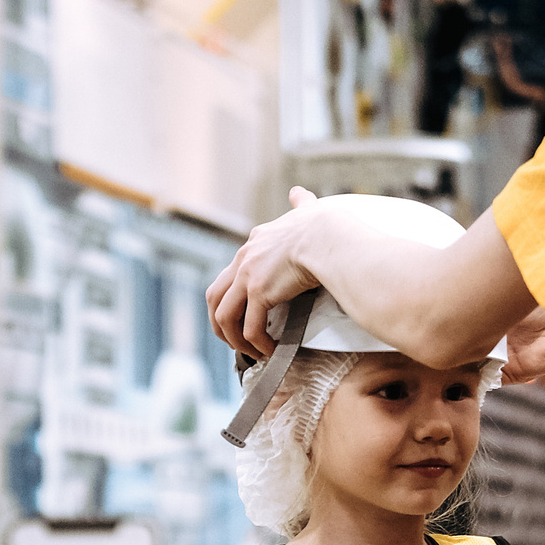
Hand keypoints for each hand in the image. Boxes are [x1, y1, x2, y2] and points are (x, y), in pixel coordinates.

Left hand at [207, 187, 325, 360]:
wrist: (329, 236)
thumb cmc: (325, 228)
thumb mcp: (305, 211)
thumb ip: (299, 205)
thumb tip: (298, 193)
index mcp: (254, 243)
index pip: (231, 273)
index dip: (233, 297)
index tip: (244, 314)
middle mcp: (245, 258)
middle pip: (215, 296)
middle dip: (220, 322)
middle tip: (234, 339)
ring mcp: (249, 275)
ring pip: (225, 316)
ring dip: (234, 338)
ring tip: (251, 351)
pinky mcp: (259, 291)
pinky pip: (250, 327)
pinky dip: (257, 342)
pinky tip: (269, 350)